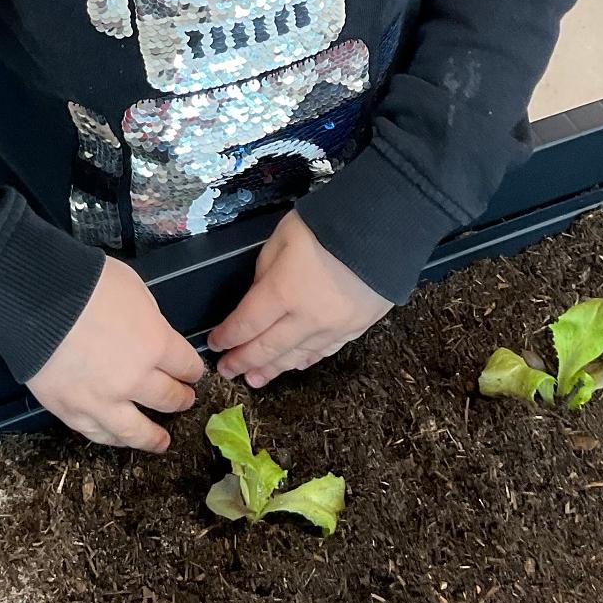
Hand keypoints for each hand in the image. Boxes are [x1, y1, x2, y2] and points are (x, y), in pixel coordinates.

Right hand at [28, 257, 203, 451]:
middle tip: (183, 400)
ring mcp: (101, 401)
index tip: (192, 373)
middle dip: (180, 399)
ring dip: (153, 437)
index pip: (186, 366)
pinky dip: (112, 438)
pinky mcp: (70, 411)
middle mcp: (134, 381)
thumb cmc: (85, 283)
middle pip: (167, 399)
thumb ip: (149, 319)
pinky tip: (119, 439)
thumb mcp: (134, 289)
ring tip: (162, 441)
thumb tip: (151, 335)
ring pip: (136, 431)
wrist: (32, 300)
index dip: (192, 370)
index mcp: (155, 345)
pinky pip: (97, 433)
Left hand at [209, 210, 390, 387]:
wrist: (387, 225)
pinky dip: (306, 360)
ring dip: (273, 368)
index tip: (215, 344)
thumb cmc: (328, 223)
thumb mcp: (282, 238)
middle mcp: (307, 319)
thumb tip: (258, 298)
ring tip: (255, 378)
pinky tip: (295, 365)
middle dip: (244, 360)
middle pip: (268, 348)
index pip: (246, 324)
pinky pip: (325, 351)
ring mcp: (335, 327)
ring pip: (297, 356)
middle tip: (228, 371)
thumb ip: (265, 272)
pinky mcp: (357, 328)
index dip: (228, 337)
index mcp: (283, 292)